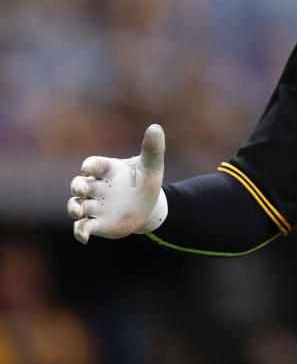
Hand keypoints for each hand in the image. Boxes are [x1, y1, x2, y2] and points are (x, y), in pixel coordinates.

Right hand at [67, 124, 167, 243]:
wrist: (149, 206)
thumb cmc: (146, 181)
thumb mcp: (152, 165)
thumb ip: (152, 148)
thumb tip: (156, 127)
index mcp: (107, 170)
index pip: (92, 164)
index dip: (89, 166)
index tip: (90, 168)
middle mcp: (96, 187)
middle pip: (78, 184)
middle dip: (77, 186)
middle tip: (82, 189)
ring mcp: (94, 206)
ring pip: (76, 205)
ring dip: (74, 208)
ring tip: (79, 211)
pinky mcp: (97, 223)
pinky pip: (82, 228)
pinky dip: (80, 232)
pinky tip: (84, 237)